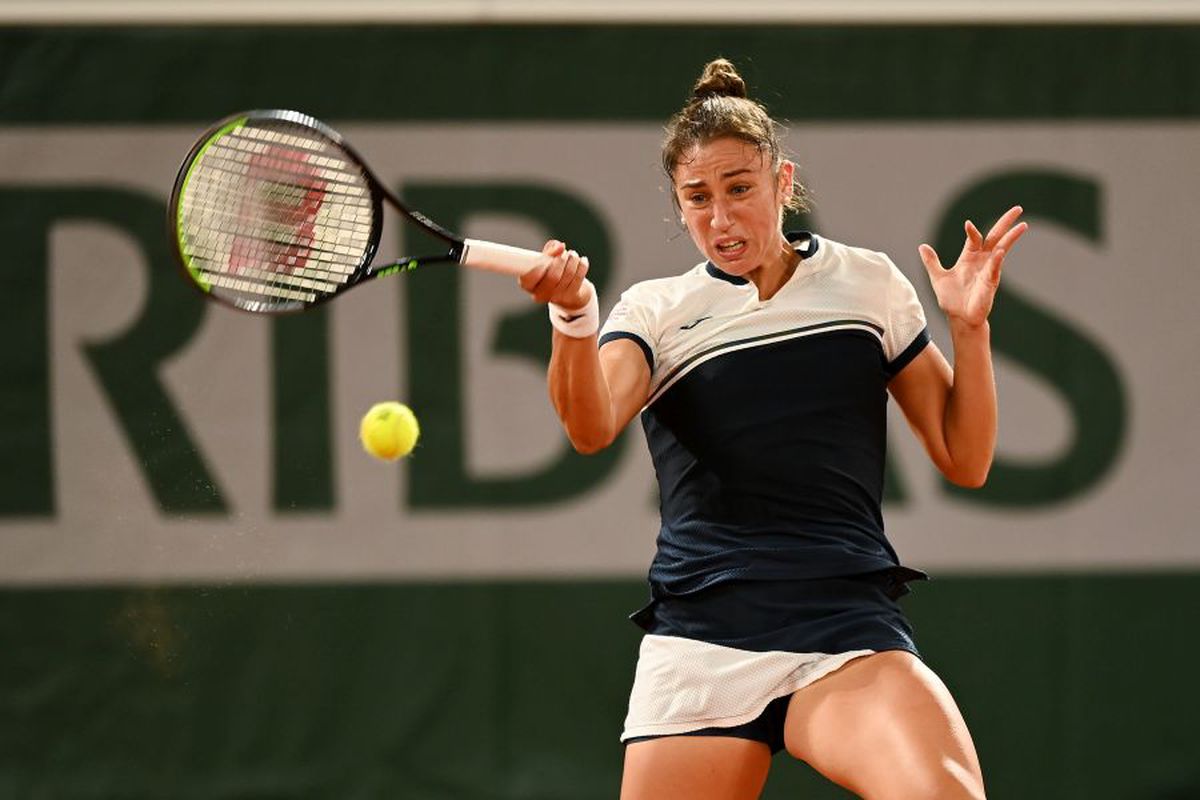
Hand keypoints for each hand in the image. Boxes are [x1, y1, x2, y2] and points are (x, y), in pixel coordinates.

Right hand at [519, 239, 591, 308]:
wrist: (566, 291)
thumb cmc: (551, 271)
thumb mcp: (545, 260)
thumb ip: (549, 251)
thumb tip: (560, 246)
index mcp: (528, 285)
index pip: (530, 278)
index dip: (539, 266)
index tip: (546, 256)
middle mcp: (540, 294)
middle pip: (553, 277)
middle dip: (561, 261)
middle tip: (564, 253)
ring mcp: (557, 297)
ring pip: (568, 275)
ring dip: (572, 260)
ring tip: (573, 254)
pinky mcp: (571, 296)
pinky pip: (579, 278)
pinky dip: (582, 266)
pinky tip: (582, 260)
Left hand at [918, 206, 1028, 328]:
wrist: (959, 317)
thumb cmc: (951, 299)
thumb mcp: (938, 277)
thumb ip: (931, 262)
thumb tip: (922, 246)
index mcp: (969, 257)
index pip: (975, 238)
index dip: (972, 231)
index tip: (967, 224)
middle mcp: (982, 260)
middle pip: (995, 237)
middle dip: (1005, 223)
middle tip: (1018, 209)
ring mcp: (988, 270)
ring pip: (1002, 249)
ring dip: (1011, 237)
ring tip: (1022, 225)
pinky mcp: (991, 281)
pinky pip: (995, 268)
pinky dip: (997, 260)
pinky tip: (999, 252)